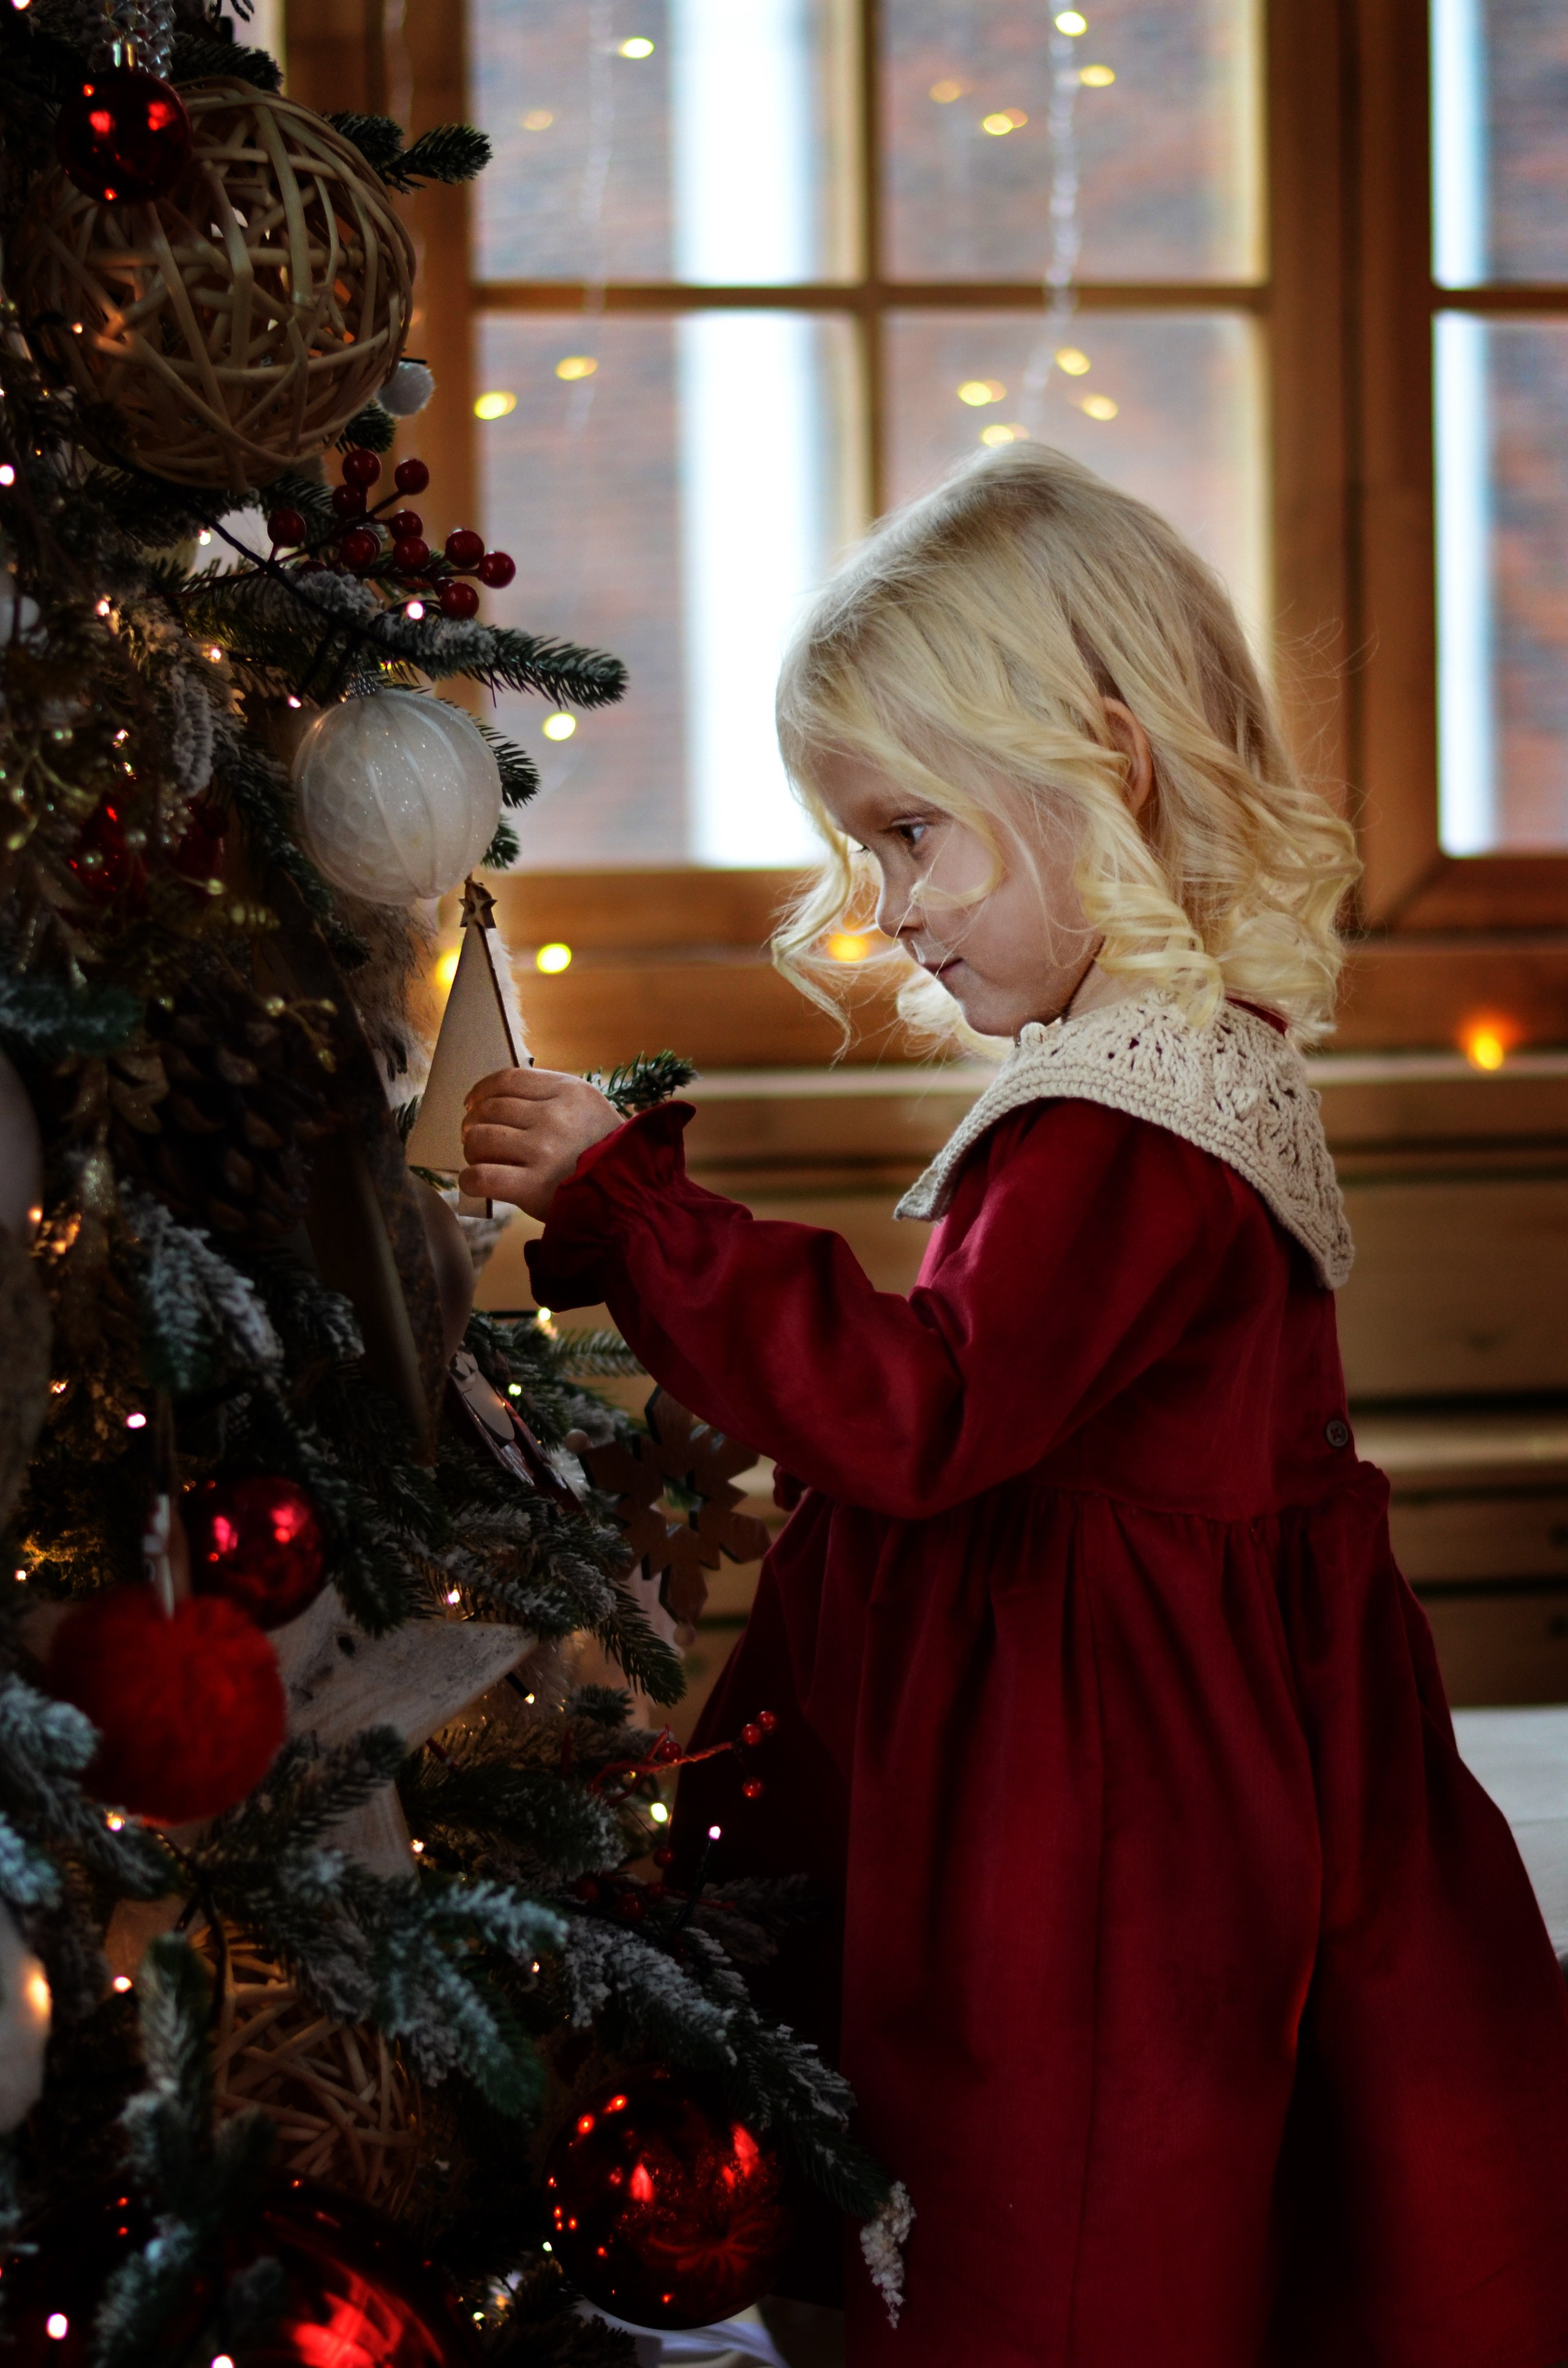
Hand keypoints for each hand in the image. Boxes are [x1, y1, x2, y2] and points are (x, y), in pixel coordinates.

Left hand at [460, 1067, 621, 1218]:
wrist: (633, 1196)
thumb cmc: (604, 1153)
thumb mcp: (588, 1109)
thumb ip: (549, 1098)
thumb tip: (492, 1100)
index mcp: (570, 1091)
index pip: (508, 1079)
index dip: (481, 1091)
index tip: (472, 1104)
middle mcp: (555, 1117)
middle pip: (490, 1109)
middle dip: (473, 1125)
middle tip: (475, 1138)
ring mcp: (544, 1151)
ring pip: (481, 1139)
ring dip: (472, 1151)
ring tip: (480, 1160)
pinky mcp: (534, 1187)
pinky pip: (481, 1177)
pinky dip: (469, 1180)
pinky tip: (475, 1183)